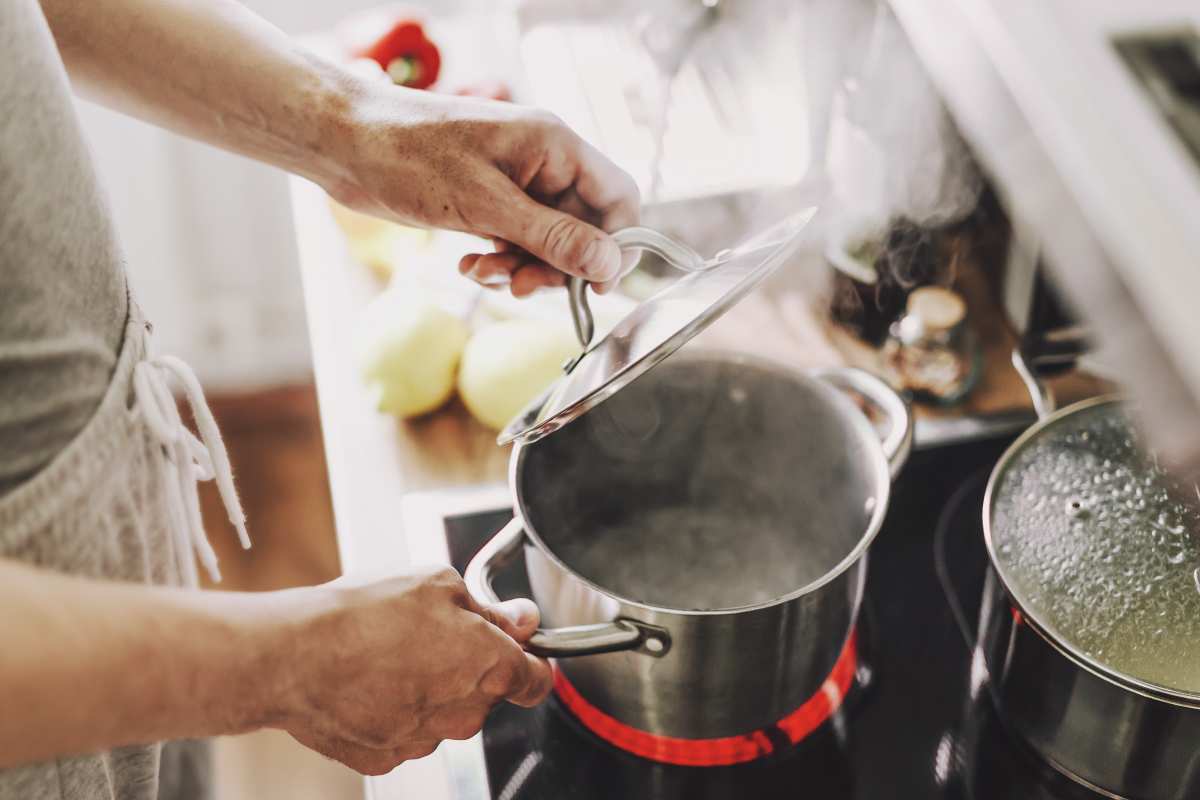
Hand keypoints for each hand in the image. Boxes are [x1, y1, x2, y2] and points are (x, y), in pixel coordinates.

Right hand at [272, 567, 551, 774]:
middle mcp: (464, 714)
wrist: (294, 656)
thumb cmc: (364, 614)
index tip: (517, 648)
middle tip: (429, 632)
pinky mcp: (386, 758)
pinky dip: (394, 708)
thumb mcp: (438, 582)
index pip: (536, 681)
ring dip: (429, 687)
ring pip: (444, 713)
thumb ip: (490, 608)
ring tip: (388, 652)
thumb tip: (522, 619)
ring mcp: (425, 741)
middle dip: (468, 665)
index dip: (530, 660)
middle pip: (484, 692)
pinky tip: (367, 680)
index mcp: (490, 668)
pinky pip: (404, 731)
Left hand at [328, 84, 639, 296]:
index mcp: (555, 146)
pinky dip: (500, 260)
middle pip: (584, 227)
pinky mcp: (489, 200)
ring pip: (548, 240)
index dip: (614, 245)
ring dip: (523, 267)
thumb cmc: (410, 158)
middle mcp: (543, 161)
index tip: (593, 286)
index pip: (618, 197)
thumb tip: (609, 265)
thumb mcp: (487, 207)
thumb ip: (553, 238)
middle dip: (556, 265)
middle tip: (522, 287)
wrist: (345, 144)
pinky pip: (517, 240)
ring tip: (484, 272)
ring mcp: (516, 181)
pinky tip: (467, 264)